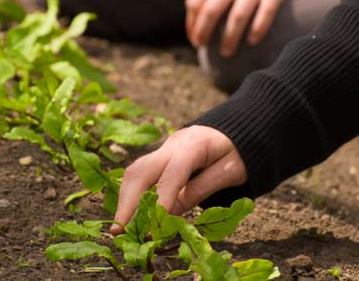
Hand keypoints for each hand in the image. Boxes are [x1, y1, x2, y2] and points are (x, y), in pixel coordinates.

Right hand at [111, 125, 246, 234]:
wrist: (240, 127)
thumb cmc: (240, 151)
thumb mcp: (230, 171)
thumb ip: (201, 189)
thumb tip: (170, 214)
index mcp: (194, 145)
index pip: (171, 175)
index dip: (161, 201)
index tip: (152, 227)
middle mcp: (172, 144)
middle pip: (141, 170)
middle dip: (127, 202)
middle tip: (118, 230)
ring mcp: (164, 148)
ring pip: (135, 170)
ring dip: (124, 199)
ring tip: (119, 227)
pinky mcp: (161, 156)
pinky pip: (140, 173)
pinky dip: (131, 194)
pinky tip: (128, 214)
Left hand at [185, 0, 289, 56]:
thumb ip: (204, 1)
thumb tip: (194, 36)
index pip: (196, 2)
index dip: (192, 25)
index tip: (196, 41)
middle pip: (212, 8)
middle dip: (205, 31)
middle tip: (205, 47)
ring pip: (238, 14)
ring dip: (230, 37)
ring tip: (226, 52)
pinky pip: (266, 12)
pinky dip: (258, 29)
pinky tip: (252, 41)